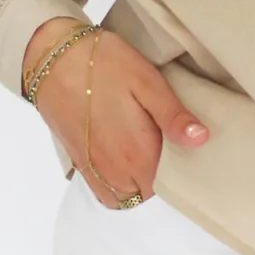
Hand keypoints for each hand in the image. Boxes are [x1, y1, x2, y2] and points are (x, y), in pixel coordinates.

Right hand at [23, 18, 210, 206]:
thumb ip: (173, 116)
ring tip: (149, 152)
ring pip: (126, 196)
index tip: (188, 150)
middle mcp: (115, 170)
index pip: (170, 185)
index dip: (182, 171)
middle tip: (171, 146)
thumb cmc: (103, 64)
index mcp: (137, 153)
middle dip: (162, 178)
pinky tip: (125, 158)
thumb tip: (201, 139)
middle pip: (148, 192)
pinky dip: (118, 185)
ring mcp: (94, 169)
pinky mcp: (79, 162)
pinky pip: (104, 192)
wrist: (52, 59)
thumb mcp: (147, 81)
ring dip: (140, 182)